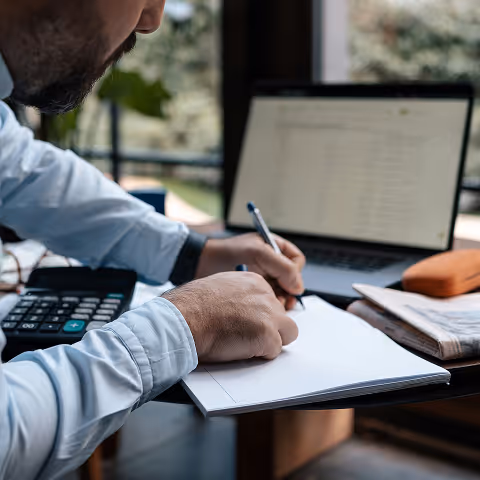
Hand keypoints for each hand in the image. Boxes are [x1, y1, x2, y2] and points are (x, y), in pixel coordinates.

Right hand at [162, 272, 298, 362]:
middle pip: (282, 316)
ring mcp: (269, 314)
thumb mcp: (220, 288)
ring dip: (270, 341)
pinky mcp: (267, 335)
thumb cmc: (191, 306)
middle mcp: (266, 294)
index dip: (261, 316)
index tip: (249, 323)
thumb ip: (238, 295)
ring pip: (287, 333)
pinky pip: (274, 351)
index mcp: (254, 281)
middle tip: (247, 336)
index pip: (272, 300)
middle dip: (269, 328)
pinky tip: (240, 349)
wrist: (184, 317)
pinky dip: (260, 355)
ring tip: (245, 344)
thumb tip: (243, 307)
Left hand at [195, 234, 305, 309]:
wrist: (202, 264)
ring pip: (282, 290)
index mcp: (275, 247)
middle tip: (283, 301)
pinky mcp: (254, 289)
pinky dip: (270, 304)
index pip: (296, 260)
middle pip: (291, 278)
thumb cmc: (228, 253)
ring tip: (274, 306)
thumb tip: (298, 287)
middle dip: (288, 290)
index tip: (288, 285)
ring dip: (280, 299)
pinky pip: (269, 298)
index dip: (295, 273)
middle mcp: (271, 261)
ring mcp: (263, 275)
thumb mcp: (258, 253)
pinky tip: (264, 308)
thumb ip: (282, 267)